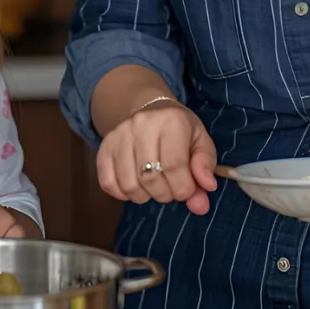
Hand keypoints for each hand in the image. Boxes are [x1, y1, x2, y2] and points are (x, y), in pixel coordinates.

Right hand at [96, 100, 217, 215]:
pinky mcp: (104, 147)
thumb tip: (203, 198)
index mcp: (171, 121)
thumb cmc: (180, 130)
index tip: (187, 191)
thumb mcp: (200, 141)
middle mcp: (141, 124)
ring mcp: (119, 135)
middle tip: (171, 189)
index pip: (175, 166)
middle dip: (166, 194)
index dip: (183, 189)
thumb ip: (205, 167)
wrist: (150, 110)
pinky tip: (136, 187)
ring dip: (145, 196)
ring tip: (154, 188)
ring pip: (129, 184)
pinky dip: (122, 194)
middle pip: (151, 178)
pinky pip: (108, 182)